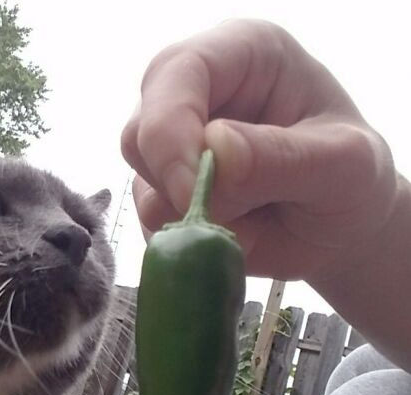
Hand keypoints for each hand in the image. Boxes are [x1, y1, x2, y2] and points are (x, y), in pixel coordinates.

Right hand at [121, 20, 398, 283]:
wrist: (339, 231)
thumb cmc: (351, 184)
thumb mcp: (342, 167)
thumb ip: (283, 158)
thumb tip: (214, 151)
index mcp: (243, 56)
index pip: (177, 73)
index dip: (170, 131)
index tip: (190, 191)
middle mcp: (199, 93)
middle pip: (141, 130)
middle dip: (173, 182)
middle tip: (221, 219)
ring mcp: (178, 147)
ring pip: (142, 182)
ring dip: (187, 217)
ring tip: (248, 225)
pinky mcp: (168, 193)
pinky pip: (150, 222)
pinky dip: (186, 241)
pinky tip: (233, 238)